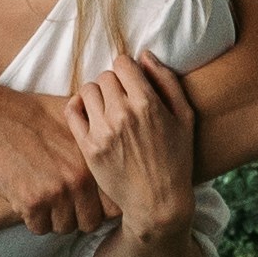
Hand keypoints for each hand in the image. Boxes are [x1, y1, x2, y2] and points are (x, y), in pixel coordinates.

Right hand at [0, 81, 106, 240]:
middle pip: (90, 222)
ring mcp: (56, 194)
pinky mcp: (32, 203)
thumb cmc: (34, 114)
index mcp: (93, 163)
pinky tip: (28, 202)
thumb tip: (112, 144)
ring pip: (64, 228)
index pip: (114, 207)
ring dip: (54, 219)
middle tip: (64, 206)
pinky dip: (33, 219)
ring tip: (45, 202)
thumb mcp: (75, 119)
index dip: (102, 207)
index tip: (91, 201)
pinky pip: (39, 228)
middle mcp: (80, 181)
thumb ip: (94, 137)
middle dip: (78, 216)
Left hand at [69, 48, 197, 241]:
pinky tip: (91, 115)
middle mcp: (122, 114)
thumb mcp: (185, 117)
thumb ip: (167, 81)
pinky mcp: (88, 147)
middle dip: (114, 83)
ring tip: (107, 108)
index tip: (132, 82)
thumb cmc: (177, 159)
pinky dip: (78, 107)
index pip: (123, 63)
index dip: (128, 70)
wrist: (158, 201)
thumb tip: (145, 55)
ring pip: (87, 90)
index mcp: (147, 103)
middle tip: (122, 99)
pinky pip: (72, 111)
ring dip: (97, 95)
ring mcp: (102, 131)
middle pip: (105, 76)